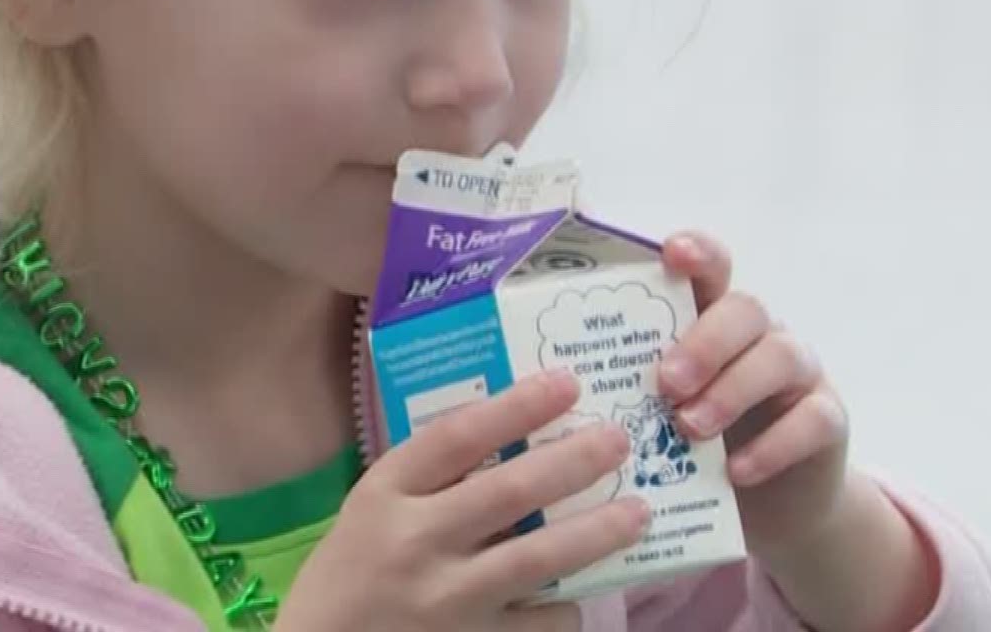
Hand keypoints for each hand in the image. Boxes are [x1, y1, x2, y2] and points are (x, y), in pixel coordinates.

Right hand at [278, 370, 649, 631]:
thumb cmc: (352, 571)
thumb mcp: (372, 511)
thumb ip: (429, 480)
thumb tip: (515, 435)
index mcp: (385, 494)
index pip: (457, 437)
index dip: (516, 407)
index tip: (566, 383)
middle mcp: (416, 541)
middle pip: (510, 491)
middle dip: (575, 460)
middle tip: (618, 439)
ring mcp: (447, 599)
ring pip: (538, 558)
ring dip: (597, 531)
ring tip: (639, 511)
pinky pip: (540, 620)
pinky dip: (568, 603)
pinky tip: (586, 587)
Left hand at [659, 233, 941, 631]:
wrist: (766, 502)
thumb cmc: (692, 441)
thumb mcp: (654, 409)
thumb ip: (622, 385)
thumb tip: (543, 381)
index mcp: (710, 318)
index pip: (710, 267)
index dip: (696, 253)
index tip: (671, 253)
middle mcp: (759, 334)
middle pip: (745, 309)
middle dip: (703, 342)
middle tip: (664, 382)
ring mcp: (800, 373)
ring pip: (780, 356)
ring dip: (731, 391)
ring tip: (688, 428)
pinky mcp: (828, 418)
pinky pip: (813, 419)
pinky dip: (773, 446)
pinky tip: (735, 472)